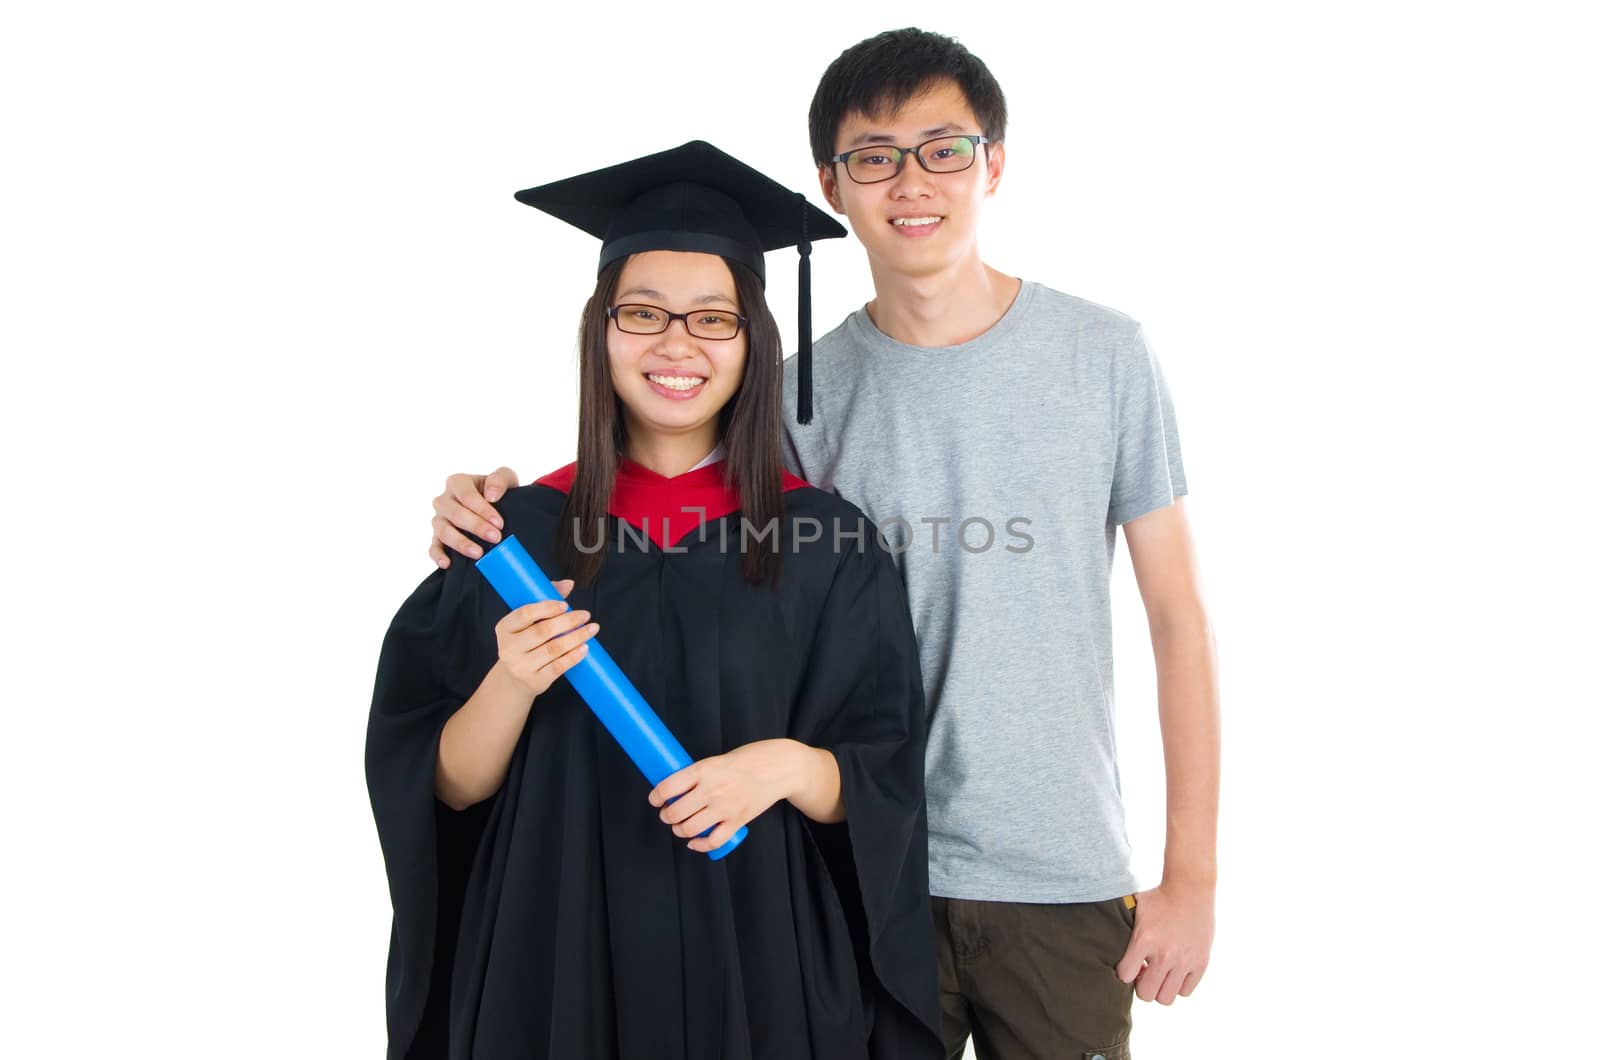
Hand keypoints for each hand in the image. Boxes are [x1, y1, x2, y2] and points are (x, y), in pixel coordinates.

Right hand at [430, 467, 520, 566]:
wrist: (496, 508)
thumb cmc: (498, 493)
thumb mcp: (505, 479)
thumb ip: (500, 479)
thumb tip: (491, 495)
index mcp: (457, 483)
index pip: (467, 495)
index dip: (483, 509)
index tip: (499, 523)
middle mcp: (444, 500)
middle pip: (455, 514)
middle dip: (476, 527)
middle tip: (495, 538)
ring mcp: (439, 520)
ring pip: (443, 531)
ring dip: (461, 543)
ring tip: (479, 553)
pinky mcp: (437, 538)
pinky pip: (433, 547)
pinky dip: (438, 556)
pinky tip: (447, 564)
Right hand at [493, 579, 598, 696]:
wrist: (515, 678)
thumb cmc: (526, 642)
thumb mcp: (528, 622)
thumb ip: (545, 599)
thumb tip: (569, 583)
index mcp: (505, 628)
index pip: (524, 614)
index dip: (546, 608)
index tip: (565, 604)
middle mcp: (508, 648)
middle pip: (542, 631)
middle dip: (567, 621)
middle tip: (586, 615)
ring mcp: (520, 666)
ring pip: (553, 649)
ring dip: (576, 638)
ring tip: (592, 629)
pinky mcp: (534, 681)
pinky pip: (557, 668)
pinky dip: (573, 657)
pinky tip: (585, 648)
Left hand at [647, 739, 801, 853]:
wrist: (780, 767)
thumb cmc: (749, 760)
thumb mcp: (718, 760)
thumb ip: (700, 775)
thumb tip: (677, 788)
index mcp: (704, 769)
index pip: (668, 787)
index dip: (656, 796)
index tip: (655, 798)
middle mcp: (712, 790)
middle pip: (676, 812)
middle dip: (667, 815)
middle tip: (668, 813)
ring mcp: (725, 808)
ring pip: (690, 829)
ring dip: (679, 830)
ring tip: (680, 825)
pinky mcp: (738, 821)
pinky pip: (713, 841)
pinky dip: (699, 845)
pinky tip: (694, 843)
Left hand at [1115, 879, 1215, 1004]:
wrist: (1190, 889)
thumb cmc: (1157, 899)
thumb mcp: (1132, 908)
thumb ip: (1117, 927)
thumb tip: (1095, 938)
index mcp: (1143, 940)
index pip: (1125, 976)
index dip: (1125, 972)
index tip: (1129, 965)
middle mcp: (1165, 953)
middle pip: (1147, 994)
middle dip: (1142, 985)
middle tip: (1144, 972)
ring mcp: (1184, 960)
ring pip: (1166, 998)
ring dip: (1160, 988)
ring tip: (1160, 973)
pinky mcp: (1201, 962)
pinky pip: (1185, 991)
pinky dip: (1179, 985)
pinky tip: (1175, 970)